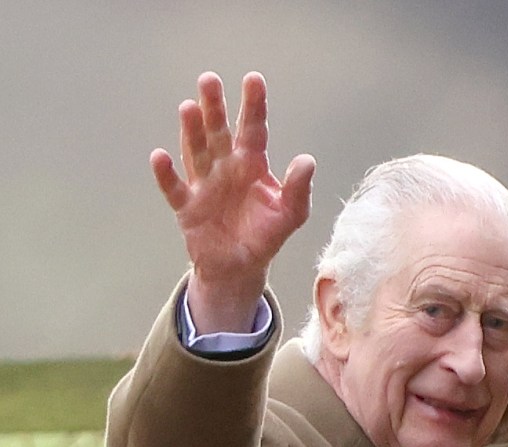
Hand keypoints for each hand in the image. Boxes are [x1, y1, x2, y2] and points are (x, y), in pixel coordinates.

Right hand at [151, 71, 315, 332]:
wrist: (240, 267)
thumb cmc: (266, 235)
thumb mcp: (291, 214)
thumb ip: (298, 188)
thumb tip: (307, 160)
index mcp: (252, 165)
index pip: (254, 129)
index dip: (254, 105)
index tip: (253, 79)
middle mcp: (226, 167)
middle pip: (219, 132)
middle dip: (215, 107)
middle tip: (209, 79)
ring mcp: (204, 184)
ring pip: (196, 152)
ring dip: (191, 131)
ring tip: (189, 107)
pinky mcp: (187, 206)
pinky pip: (174, 187)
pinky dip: (166, 174)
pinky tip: (160, 156)